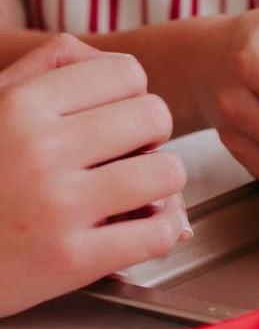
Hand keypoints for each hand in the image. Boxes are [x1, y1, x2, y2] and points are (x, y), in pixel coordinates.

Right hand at [0, 35, 188, 316]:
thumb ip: (50, 67)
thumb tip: (123, 69)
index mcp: (21, 104)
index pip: (128, 73)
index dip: (130, 98)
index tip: (113, 121)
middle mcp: (41, 149)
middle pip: (155, 117)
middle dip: (149, 137)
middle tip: (124, 158)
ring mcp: (58, 206)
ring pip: (167, 172)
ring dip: (160, 185)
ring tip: (131, 194)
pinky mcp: (72, 261)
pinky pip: (159, 233)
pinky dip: (160, 231)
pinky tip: (132, 229)